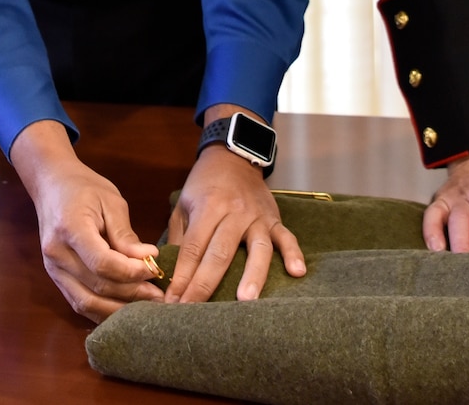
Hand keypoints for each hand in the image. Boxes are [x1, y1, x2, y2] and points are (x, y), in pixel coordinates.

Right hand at [9, 120, 163, 322]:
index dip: (132, 272)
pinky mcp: (55, 278)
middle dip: (132, 294)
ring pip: (87, 303)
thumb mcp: (111, 202)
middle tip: (160, 295)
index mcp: (70, 228)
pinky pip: (80, 303)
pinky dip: (103, 310)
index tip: (155, 269)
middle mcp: (56, 254)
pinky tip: (125, 308)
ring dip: (119, 309)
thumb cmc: (85, 188)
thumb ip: (126, 235)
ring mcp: (52, 270)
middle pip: (97, 287)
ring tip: (146, 306)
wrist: (51, 185)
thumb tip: (148, 260)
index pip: (102, 263)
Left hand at [165, 110, 305, 303]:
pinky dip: (293, 254)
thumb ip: (180, 237)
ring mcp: (257, 217)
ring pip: (257, 248)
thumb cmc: (204, 185)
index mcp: (208, 207)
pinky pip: (286, 237)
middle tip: (196, 312)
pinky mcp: (275, 220)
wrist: (233, 156)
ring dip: (253, 275)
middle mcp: (234, 213)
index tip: (173, 302)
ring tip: (246, 301)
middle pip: (221, 253)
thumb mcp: (184, 204)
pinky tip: (297, 273)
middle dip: (206, 285)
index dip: (183, 276)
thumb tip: (171, 274)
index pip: (193, 248)